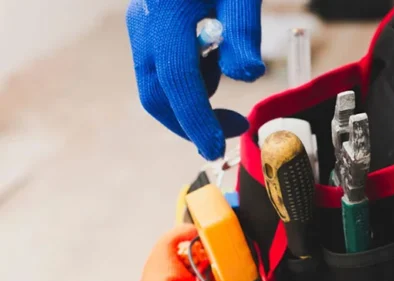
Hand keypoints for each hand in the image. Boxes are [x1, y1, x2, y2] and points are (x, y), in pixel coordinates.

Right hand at [127, 0, 263, 159]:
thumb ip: (243, 31)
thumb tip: (247, 74)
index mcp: (166, 15)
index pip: (176, 80)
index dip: (195, 120)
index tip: (214, 147)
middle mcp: (145, 25)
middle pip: (156, 94)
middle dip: (190, 123)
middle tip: (231, 130)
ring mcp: (141, 27)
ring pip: (158, 85)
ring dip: (192, 102)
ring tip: (226, 82)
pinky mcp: (148, 30)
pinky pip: (163, 70)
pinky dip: (188, 82)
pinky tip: (212, 65)